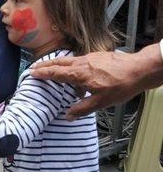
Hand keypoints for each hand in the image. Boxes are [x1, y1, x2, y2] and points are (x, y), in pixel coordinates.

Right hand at [31, 48, 160, 119]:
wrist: (140, 69)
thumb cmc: (122, 85)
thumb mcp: (102, 102)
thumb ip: (82, 108)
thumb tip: (67, 116)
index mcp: (80, 74)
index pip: (56, 72)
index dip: (43, 73)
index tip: (32, 73)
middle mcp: (82, 63)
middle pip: (59, 62)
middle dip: (45, 65)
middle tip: (35, 67)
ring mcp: (90, 58)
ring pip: (68, 60)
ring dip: (57, 63)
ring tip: (51, 68)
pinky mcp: (98, 56)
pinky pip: (79, 60)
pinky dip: (71, 64)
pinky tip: (76, 71)